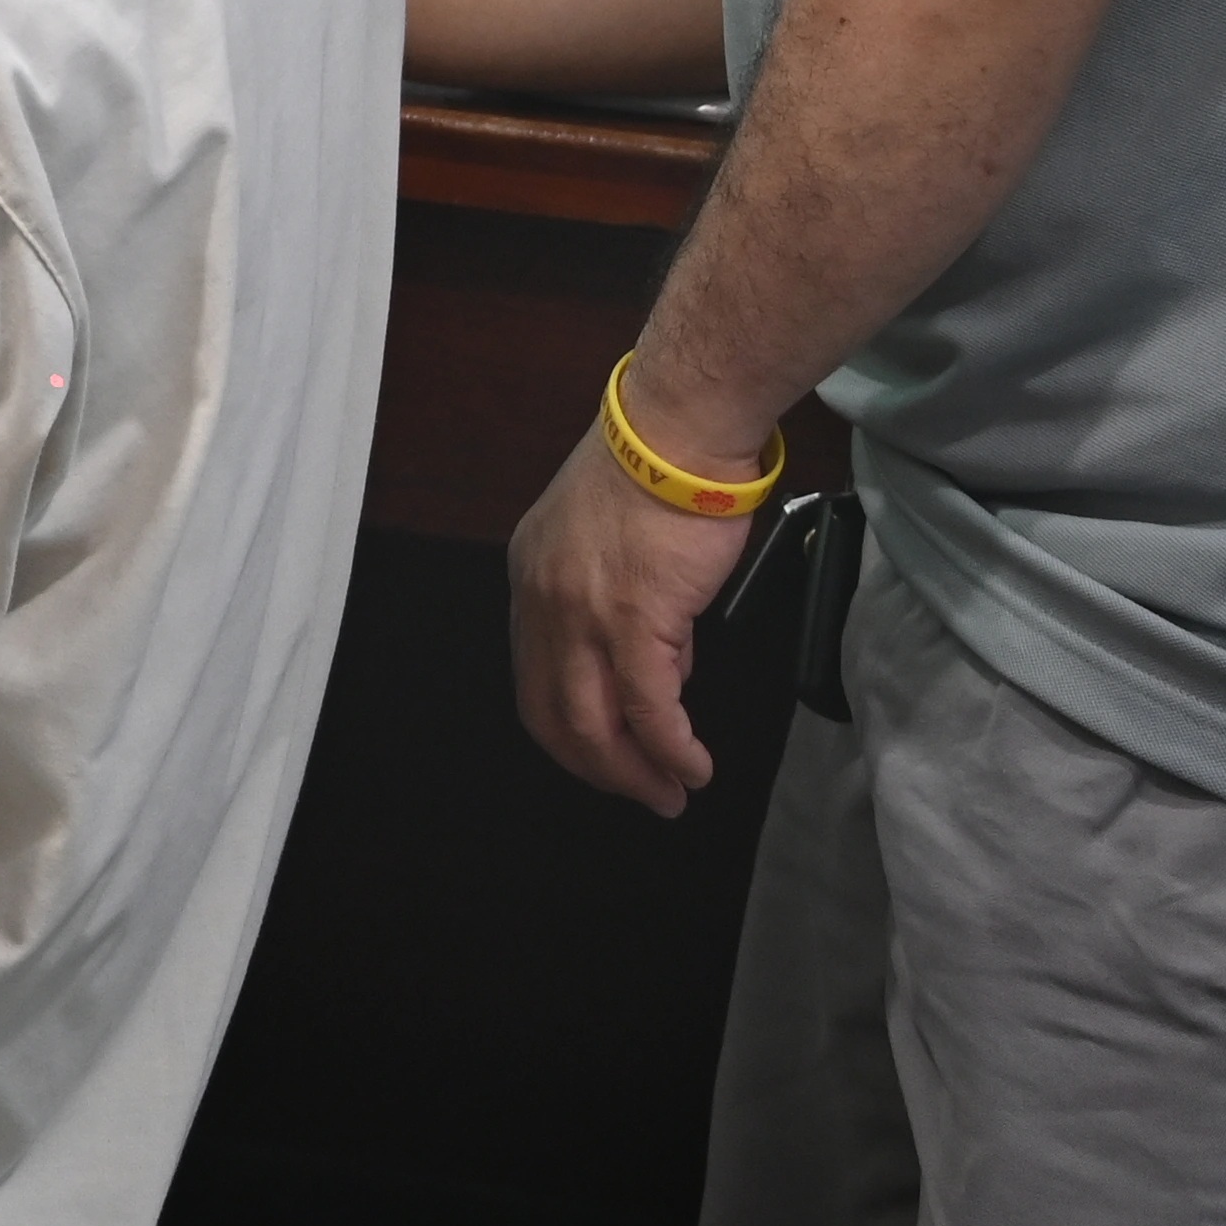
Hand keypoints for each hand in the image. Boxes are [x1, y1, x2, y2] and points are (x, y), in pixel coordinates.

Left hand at [505, 429, 765, 816]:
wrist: (679, 431)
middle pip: (553, 715)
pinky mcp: (633, 620)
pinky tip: (692, 766)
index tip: (608, 755)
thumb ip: (628, 610)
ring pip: (594, 724)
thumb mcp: (617, 545)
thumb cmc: (661, 472)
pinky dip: (670, 748)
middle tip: (641, 794)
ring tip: (671, 794)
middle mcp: (543, 603)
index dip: (571, 729)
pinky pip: (648, 708)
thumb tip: (667, 667)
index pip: (535, 679)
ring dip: (634, 772)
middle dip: (598, 768)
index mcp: (532, 581)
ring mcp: (582, 616)